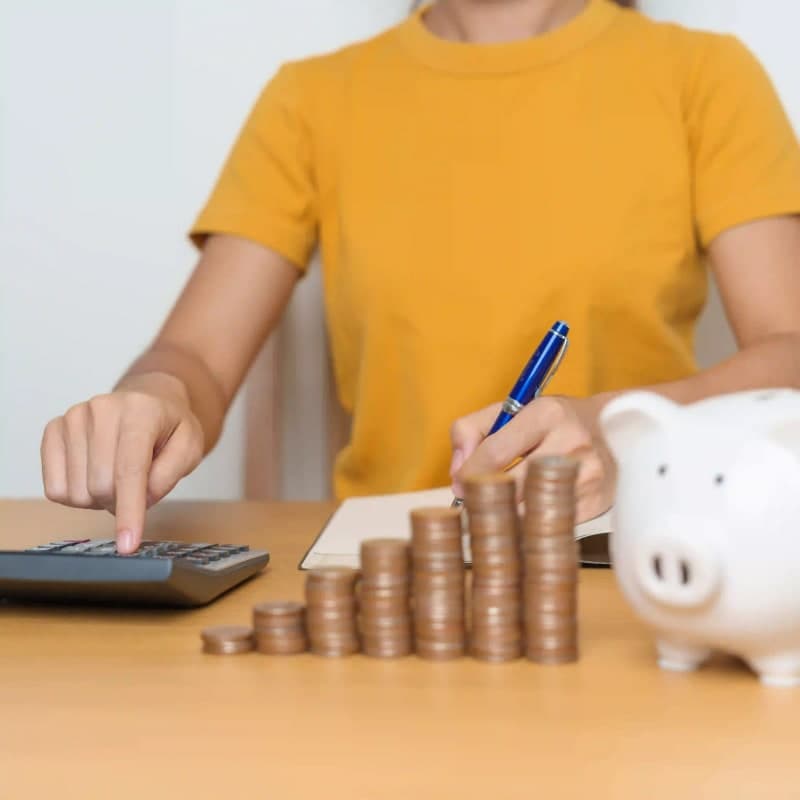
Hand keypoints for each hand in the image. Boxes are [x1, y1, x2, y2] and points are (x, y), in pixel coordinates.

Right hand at [40, 374, 203, 552]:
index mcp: (140, 410)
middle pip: (100, 486)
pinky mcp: (53, 430)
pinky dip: (77, 495)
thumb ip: (171, 472)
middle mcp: (101, 408)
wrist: (148, 400)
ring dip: (99, 499)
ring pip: (75, 492)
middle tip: (138, 489)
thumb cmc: (169, 426)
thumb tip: (143, 497)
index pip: (129, 470)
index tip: (128, 544)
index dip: (129, 511)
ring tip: (118, 476)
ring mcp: (73, 417)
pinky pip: (54, 488)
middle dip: (120, 503)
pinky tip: (94, 476)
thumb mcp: (190, 447)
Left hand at [450, 395, 614, 522]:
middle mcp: (571, 441)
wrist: (617, 429)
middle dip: (486, 497)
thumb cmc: (555, 422)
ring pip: (529, 510)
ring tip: (497, 510)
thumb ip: (471, 430)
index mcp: (546, 413)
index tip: (460, 484)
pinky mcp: (597, 502)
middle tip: (474, 502)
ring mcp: (588, 474)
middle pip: (511, 486)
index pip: (495, 453)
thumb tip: (457, 472)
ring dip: (507, 514)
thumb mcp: (512, 410)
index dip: (469, 474)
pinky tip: (524, 517)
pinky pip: (550, 523)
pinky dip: (530, 524)